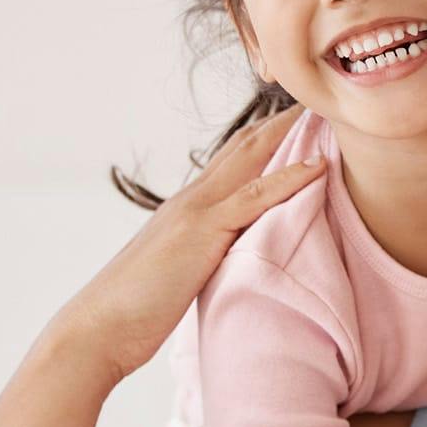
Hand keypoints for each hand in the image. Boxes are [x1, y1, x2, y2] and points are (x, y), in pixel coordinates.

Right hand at [48, 107, 313, 382]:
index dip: (266, 138)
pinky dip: (288, 179)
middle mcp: (192, 199)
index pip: (232, 160)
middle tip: (319, 101)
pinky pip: (254, 197)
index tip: (300, 122)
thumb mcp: (179, 273)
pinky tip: (317, 165)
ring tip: (325, 114)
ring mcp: (197, 211)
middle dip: (282, 121)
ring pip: (251, 158)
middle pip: (244, 146)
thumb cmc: (136, 309)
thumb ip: (204, 257)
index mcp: (187, 208)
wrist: (100, 326)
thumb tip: (229, 264)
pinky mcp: (203, 231)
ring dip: (289, 134)